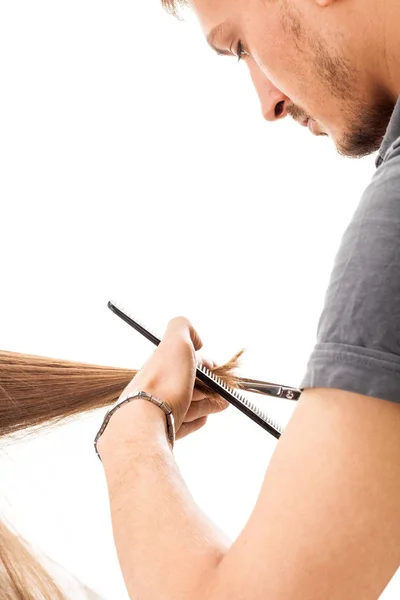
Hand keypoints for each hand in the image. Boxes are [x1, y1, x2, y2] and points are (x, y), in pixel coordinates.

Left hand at [120, 317, 229, 439]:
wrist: (145, 423)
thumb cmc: (163, 382)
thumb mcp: (176, 341)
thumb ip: (184, 327)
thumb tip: (195, 339)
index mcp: (160, 363)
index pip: (185, 360)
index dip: (204, 363)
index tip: (218, 371)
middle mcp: (157, 385)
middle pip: (188, 383)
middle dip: (209, 385)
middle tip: (224, 392)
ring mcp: (158, 409)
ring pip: (187, 404)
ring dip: (207, 403)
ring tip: (222, 404)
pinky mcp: (162, 431)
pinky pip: (182, 424)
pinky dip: (195, 421)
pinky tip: (203, 418)